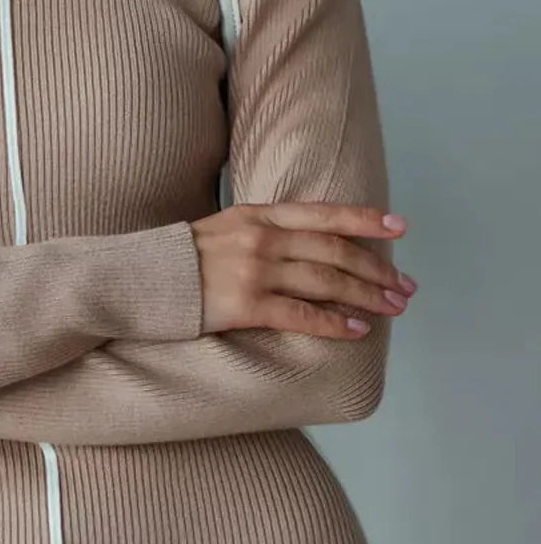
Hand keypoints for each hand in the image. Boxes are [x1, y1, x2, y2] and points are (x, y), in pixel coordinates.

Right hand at [189, 202, 417, 339]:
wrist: (139, 279)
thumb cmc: (180, 258)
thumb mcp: (224, 226)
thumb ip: (264, 229)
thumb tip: (305, 241)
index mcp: (257, 214)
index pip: (323, 213)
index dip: (365, 219)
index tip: (399, 227)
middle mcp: (262, 238)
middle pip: (334, 251)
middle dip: (376, 268)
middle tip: (405, 286)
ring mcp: (255, 271)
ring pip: (327, 282)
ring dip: (366, 296)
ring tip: (392, 308)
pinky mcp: (246, 306)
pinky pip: (302, 315)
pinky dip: (335, 324)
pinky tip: (357, 330)